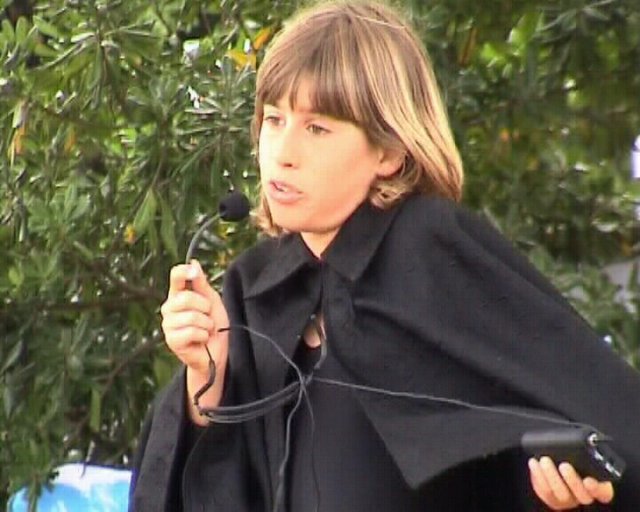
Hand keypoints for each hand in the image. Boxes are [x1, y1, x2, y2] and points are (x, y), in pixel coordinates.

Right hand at [160, 259, 228, 423]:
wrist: (217, 353)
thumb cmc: (215, 326)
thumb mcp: (212, 301)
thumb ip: (202, 284)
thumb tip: (194, 263)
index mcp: (179, 295)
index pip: (175, 277)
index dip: (184, 271)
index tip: (194, 271)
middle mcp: (170, 308)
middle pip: (186, 297)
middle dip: (205, 307)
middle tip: (208, 317)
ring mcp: (168, 325)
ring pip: (191, 316)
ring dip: (206, 324)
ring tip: (205, 330)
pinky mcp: (171, 340)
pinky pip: (191, 331)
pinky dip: (203, 335)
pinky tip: (202, 340)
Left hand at [528, 457, 613, 509]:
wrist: (556, 463)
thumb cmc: (572, 455)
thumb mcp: (582, 450)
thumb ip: (583, 450)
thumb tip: (579, 438)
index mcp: (597, 484)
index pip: (604, 491)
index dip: (598, 488)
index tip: (589, 480)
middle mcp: (584, 494)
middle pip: (582, 495)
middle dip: (572, 480)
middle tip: (564, 465)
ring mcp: (568, 498)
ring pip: (562, 494)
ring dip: (552, 477)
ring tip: (545, 461)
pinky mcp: (552, 499)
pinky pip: (545, 492)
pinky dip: (538, 476)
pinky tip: (534, 463)